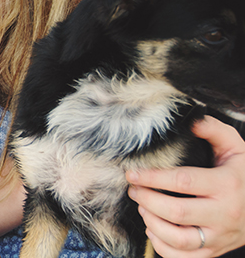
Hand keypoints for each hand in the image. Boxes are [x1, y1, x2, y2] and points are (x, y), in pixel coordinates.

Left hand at [127, 116, 244, 256]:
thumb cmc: (243, 174)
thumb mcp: (235, 148)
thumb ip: (212, 130)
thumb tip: (189, 119)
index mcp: (226, 185)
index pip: (182, 181)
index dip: (151, 177)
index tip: (131, 172)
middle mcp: (224, 213)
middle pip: (176, 212)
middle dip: (146, 200)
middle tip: (133, 189)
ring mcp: (220, 236)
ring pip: (179, 239)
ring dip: (152, 223)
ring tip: (142, 208)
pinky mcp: (215, 251)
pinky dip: (162, 247)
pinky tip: (153, 229)